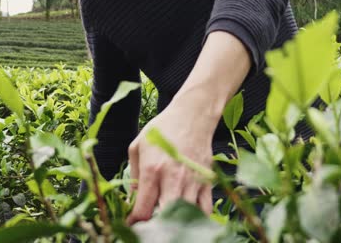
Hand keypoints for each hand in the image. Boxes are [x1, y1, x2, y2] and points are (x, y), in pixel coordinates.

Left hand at [126, 95, 215, 223]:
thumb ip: (134, 174)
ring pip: (186, 215)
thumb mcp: (138, 146)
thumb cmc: (163, 128)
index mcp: (153, 170)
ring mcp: (193, 181)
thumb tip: (134, 197)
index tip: (133, 224)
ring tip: (168, 220)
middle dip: (156, 226)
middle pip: (166, 217)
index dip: (136, 222)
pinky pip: (205, 209)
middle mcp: (173, 178)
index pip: (143, 209)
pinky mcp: (207, 181)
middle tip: (151, 225)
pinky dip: (197, 217)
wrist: (193, 115)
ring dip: (176, 221)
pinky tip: (188, 216)